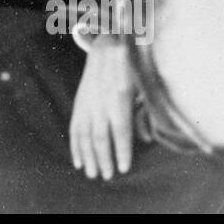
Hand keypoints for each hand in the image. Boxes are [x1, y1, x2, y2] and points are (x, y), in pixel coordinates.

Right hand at [69, 35, 135, 179]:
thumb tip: (148, 138)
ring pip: (84, 134)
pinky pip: (75, 128)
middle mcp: (100, 101)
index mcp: (119, 96)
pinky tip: (78, 161)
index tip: (123, 168)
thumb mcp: (142, 86)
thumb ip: (145, 111)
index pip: (120, 129)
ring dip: (88, 156)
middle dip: (103, 158)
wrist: (106, 47)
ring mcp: (87, 102)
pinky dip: (75, 146)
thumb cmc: (131, 70)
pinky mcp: (79, 103)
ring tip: (92, 174)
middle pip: (100, 136)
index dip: (121, 150)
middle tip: (107, 176)